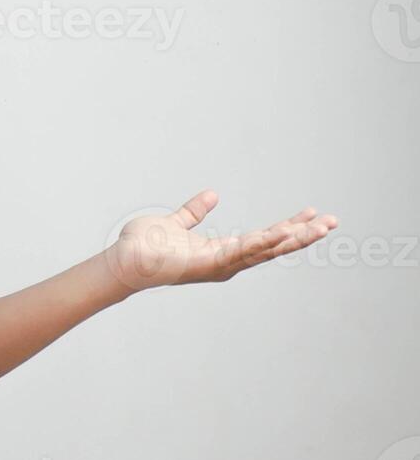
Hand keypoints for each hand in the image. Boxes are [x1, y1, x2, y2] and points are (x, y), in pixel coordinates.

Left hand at [105, 190, 338, 291]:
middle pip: (274, 246)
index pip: (264, 237)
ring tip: (321, 226)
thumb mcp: (175, 223)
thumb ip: (194, 212)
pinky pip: (241, 251)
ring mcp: (220, 264)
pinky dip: (262, 242)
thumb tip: (212, 195)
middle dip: (304, 234)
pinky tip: (283, 231)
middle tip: (334, 221)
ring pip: (265, 250)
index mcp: (222, 250)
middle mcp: (227, 261)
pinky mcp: (208, 263)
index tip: (314, 214)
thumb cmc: (144, 246)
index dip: (290, 226)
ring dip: (294, 238)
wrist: (124, 260)